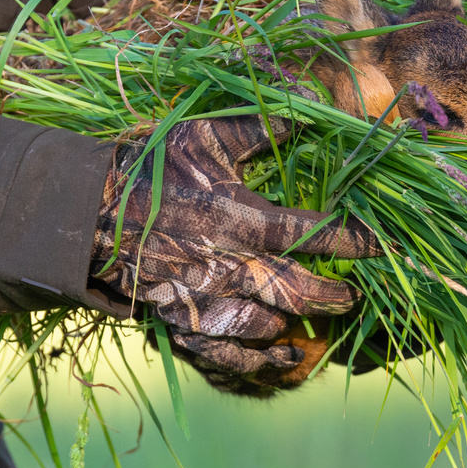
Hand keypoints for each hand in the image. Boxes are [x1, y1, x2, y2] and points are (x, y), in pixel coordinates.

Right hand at [89, 113, 378, 395]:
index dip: (353, 241)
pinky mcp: (181, 323)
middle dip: (335, 296)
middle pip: (299, 292)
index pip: (314, 235)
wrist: (86, 212)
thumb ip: (262, 126)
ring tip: (325, 318)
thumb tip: (312, 105)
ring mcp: (205, 300)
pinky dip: (259, 362)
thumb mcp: (206, 135)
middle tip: (355, 294)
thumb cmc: (153, 167)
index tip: (380, 244)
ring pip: (268, 326)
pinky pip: (227, 356)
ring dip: (301, 325)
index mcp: (241, 219)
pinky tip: (282, 358)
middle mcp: (230, 266)